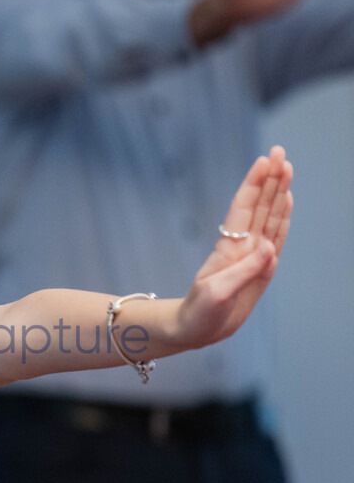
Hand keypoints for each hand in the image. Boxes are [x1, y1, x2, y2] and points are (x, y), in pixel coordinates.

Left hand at [176, 146, 292, 347]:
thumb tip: (270, 249)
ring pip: (270, 217)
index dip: (254, 184)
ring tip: (287, 168)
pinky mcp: (262, 269)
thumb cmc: (199, 312)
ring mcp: (252, 255)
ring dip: (279, 192)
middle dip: (270, 179)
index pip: (244, 209)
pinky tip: (287, 201)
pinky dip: (283, 219)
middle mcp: (242, 247)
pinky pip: (276, 238)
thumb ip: (243, 271)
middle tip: (280, 151)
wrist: (195, 330)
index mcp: (229, 249)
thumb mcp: (217, 294)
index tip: (265, 160)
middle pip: (260, 206)